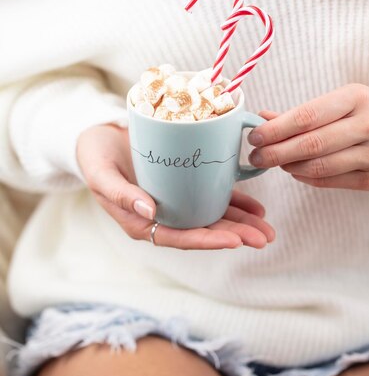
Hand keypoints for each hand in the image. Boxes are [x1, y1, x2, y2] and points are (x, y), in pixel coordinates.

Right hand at [76, 124, 274, 248]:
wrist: (97, 134)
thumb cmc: (94, 156)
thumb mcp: (100, 174)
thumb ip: (121, 194)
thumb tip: (149, 212)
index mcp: (141, 222)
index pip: (179, 237)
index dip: (208, 240)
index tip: (235, 240)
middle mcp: (162, 216)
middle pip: (202, 229)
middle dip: (234, 235)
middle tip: (264, 237)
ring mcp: (174, 200)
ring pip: (210, 215)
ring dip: (240, 221)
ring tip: (266, 226)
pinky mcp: (182, 183)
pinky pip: (210, 195)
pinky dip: (233, 200)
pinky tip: (254, 205)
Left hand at [248, 84, 368, 190]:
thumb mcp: (344, 100)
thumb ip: (304, 112)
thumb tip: (263, 119)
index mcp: (356, 99)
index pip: (306, 116)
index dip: (276, 129)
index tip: (254, 135)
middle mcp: (368, 127)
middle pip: (310, 144)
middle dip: (275, 152)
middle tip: (255, 156)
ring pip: (318, 167)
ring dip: (288, 166)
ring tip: (272, 162)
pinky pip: (329, 181)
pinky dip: (306, 177)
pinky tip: (294, 170)